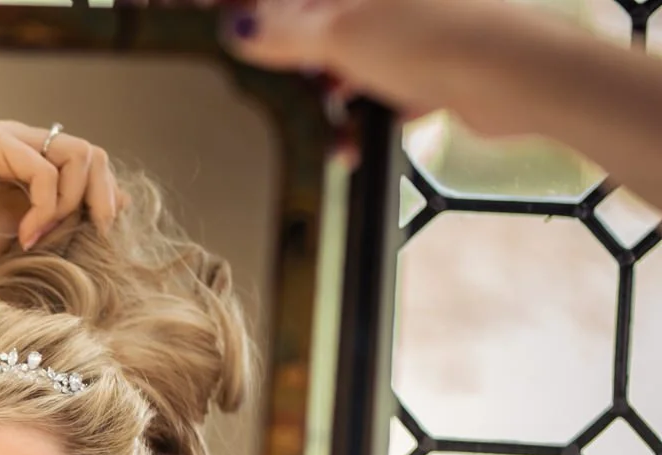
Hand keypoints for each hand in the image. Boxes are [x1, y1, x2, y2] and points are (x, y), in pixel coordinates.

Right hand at [0, 120, 121, 279]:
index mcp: (30, 156)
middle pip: (92, 152)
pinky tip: (24, 236)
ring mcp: (8, 137)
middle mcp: (22, 139)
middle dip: (100, 197)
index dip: (105, 196)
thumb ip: (70, 215)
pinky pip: (46, 170)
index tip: (98, 234)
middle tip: (90, 234)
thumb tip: (125, 203)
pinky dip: (45, 208)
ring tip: (42, 235)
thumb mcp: (30, 234)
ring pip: (78, 155)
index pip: (90, 161)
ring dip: (71, 203)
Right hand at [223, 0, 514, 126]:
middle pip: (324, 27)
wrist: (515, 77)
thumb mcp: (339, 35)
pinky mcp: (434, 62)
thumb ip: (282, 30)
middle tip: (279, 94)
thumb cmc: (437, 37)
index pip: (298, 3)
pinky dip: (365, 114)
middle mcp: (391, 0)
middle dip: (298, 64)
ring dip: (330, 98)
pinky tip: (353, 142)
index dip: (263, 21)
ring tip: (320, 129)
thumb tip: (239, 25)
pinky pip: (383, 88)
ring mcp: (416, 27)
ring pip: (353, 60)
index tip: (238, 43)